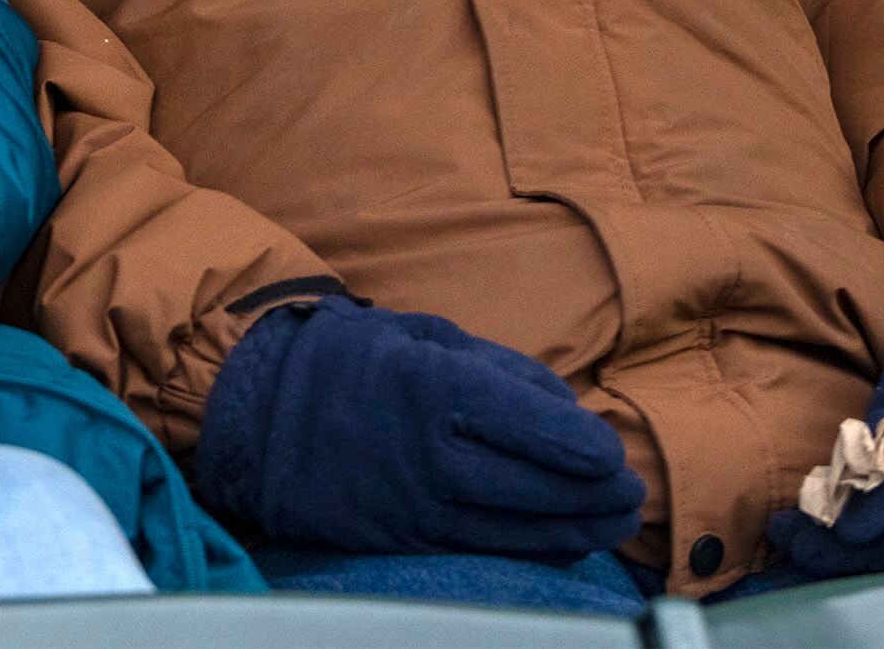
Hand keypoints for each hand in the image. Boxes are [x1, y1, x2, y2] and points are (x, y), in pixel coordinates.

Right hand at [194, 295, 643, 558]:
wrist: (254, 411)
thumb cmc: (344, 360)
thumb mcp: (418, 333)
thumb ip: (495, 366)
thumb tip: (564, 405)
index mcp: (433, 386)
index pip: (531, 424)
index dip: (582, 444)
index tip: (612, 452)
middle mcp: (429, 453)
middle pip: (535, 485)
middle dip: (594, 494)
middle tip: (630, 493)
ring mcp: (415, 504)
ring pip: (517, 529)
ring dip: (576, 529)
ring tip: (614, 522)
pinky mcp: (400, 538)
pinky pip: (482, 549)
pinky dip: (530, 549)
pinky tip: (563, 544)